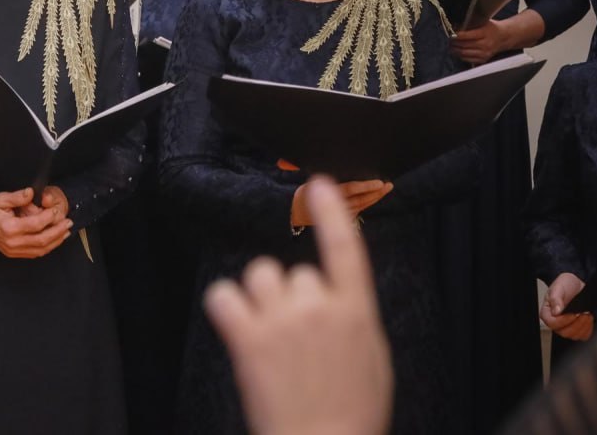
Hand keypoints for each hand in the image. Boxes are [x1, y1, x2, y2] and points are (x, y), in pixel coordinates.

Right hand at [0, 187, 72, 258]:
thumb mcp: (0, 198)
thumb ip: (18, 196)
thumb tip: (31, 192)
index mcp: (9, 228)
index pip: (36, 225)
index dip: (49, 218)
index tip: (55, 210)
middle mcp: (12, 242)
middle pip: (42, 240)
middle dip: (58, 231)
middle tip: (68, 223)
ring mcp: (13, 250)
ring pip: (40, 249)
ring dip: (55, 241)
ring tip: (65, 232)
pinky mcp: (13, 253)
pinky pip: (34, 253)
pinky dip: (46, 247)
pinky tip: (54, 240)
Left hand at [205, 176, 392, 434]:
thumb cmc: (350, 414)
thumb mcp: (373, 360)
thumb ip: (353, 317)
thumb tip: (338, 296)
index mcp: (357, 312)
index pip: (345, 248)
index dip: (332, 212)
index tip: (318, 185)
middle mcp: (318, 306)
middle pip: (295, 269)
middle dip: (291, 296)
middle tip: (296, 338)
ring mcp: (281, 319)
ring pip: (259, 274)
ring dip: (260, 296)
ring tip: (268, 333)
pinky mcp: (248, 336)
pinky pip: (223, 294)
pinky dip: (226, 306)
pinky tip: (236, 326)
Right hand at [290, 179, 391, 227]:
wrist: (298, 217)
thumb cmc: (303, 195)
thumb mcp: (301, 183)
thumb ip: (294, 169)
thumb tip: (281, 164)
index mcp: (324, 195)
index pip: (348, 190)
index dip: (364, 186)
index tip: (378, 182)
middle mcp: (335, 207)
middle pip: (361, 199)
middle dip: (375, 192)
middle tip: (388, 184)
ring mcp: (343, 215)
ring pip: (363, 206)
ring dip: (376, 197)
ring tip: (387, 188)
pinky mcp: (348, 218)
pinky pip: (361, 209)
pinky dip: (370, 202)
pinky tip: (377, 195)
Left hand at [450, 20, 511, 64]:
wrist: (504, 37)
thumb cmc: (491, 28)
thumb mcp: (483, 22)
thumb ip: (470, 24)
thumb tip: (453, 27)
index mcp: (485, 33)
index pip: (467, 35)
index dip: (456, 35)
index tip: (450, 34)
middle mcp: (486, 44)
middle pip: (464, 45)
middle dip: (453, 43)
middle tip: (448, 40)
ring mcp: (485, 53)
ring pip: (464, 53)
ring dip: (455, 50)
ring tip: (450, 46)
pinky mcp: (483, 59)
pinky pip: (467, 59)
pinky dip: (460, 55)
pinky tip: (457, 51)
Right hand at [541, 272, 593, 340]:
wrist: (577, 284)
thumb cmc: (566, 285)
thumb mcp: (558, 288)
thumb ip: (555, 299)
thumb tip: (556, 312)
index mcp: (547, 312)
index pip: (552, 323)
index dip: (563, 321)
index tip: (573, 314)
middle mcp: (555, 322)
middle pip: (564, 332)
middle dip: (576, 323)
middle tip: (582, 313)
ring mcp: (567, 326)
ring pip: (574, 335)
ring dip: (583, 326)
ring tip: (586, 314)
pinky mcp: (577, 328)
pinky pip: (583, 335)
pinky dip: (588, 329)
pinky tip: (588, 319)